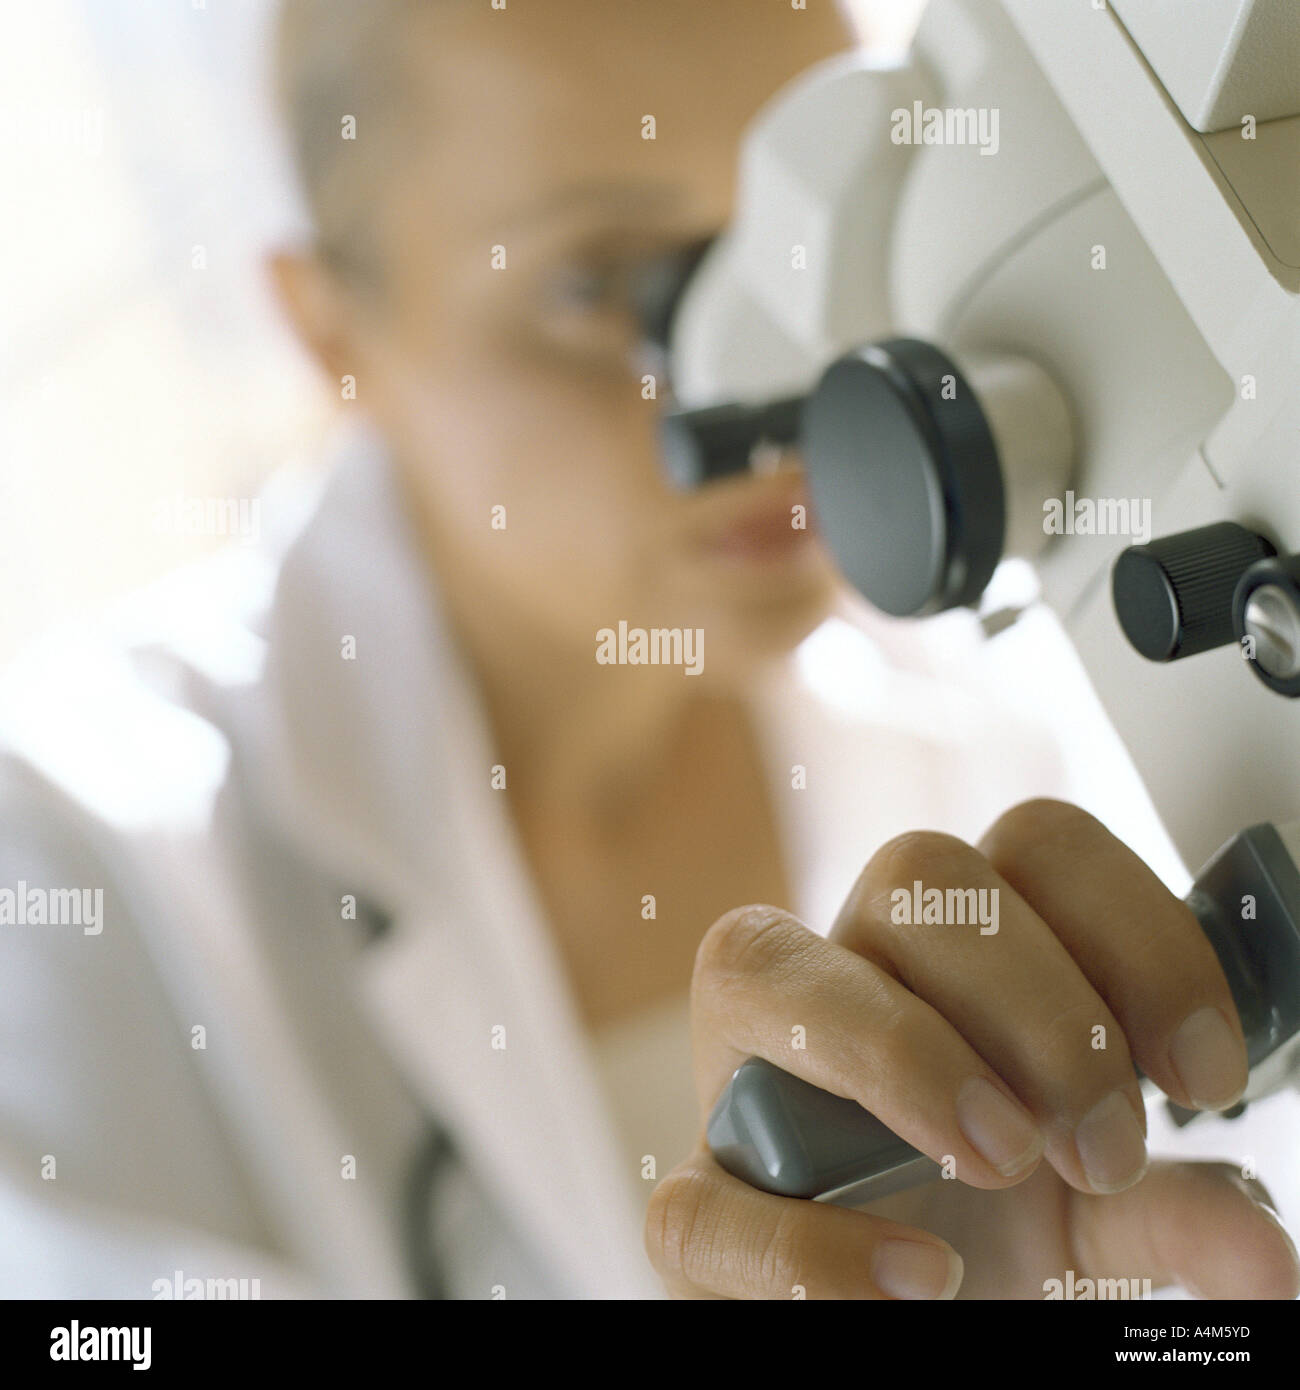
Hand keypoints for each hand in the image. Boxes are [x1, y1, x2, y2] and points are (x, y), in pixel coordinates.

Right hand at [645, 799, 1299, 1298]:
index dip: (1128, 927)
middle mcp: (840, 976)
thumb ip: (1173, 1213)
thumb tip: (1267, 1250)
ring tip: (1000, 1165)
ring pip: (758, 959)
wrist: (891, 1307)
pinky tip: (913, 1275)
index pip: (1030, 844)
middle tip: (1104, 1142)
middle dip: (1034, 1001)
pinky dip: (803, 1243)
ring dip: (899, 1051)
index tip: (1201, 1070)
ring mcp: (743, 1076)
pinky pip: (696, 1196)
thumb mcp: (1097, 1217)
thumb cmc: (984, 1230)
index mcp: (950, 956)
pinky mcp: (694, 1201)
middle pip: (910, 869)